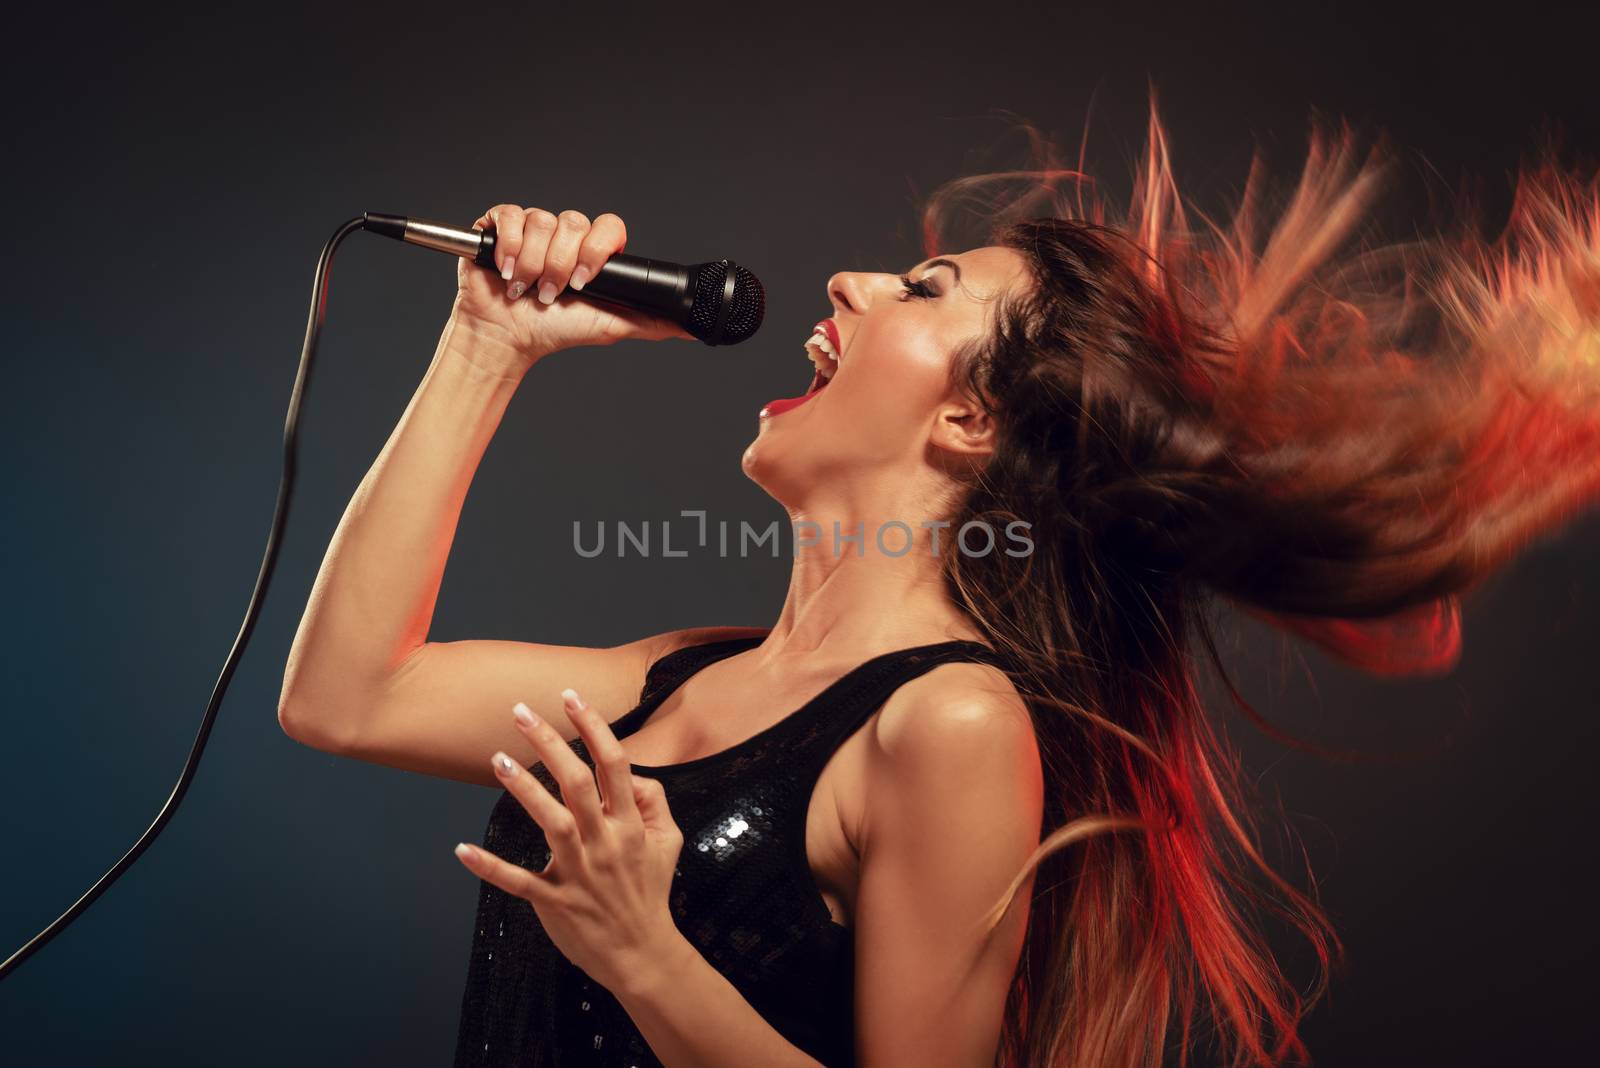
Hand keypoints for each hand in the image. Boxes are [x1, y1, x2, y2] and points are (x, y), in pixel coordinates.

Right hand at [449, 205, 693, 372]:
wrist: (506, 337)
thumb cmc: (554, 331)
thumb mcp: (610, 326)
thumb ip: (651, 322)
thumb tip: (692, 328)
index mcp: (591, 251)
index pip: (608, 227)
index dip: (595, 250)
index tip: (583, 282)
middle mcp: (564, 235)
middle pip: (572, 223)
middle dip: (560, 265)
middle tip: (553, 293)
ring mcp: (532, 228)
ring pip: (541, 222)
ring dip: (532, 264)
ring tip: (525, 288)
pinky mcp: (500, 226)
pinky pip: (511, 215)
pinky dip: (508, 247)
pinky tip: (504, 271)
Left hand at [454, 688, 688, 995]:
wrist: (643, 953)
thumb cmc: (651, 891)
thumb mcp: (668, 841)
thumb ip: (655, 801)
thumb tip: (633, 771)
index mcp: (632, 824)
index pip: (614, 764)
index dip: (593, 726)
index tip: (570, 697)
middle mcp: (606, 842)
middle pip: (577, 783)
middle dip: (549, 743)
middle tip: (519, 712)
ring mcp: (580, 872)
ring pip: (552, 822)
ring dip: (523, 790)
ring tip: (497, 759)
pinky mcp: (556, 901)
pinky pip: (519, 881)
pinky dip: (490, 867)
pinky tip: (462, 849)